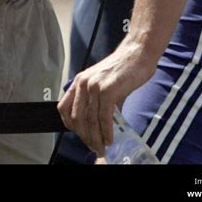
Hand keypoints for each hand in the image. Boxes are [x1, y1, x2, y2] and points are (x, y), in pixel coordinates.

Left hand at [57, 41, 154, 156]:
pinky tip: (110, 139)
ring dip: (96, 138)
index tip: (80, 135)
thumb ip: (97, 101)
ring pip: (90, 120)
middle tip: (94, 147)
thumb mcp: (103, 82)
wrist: (137, 54)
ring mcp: (95, 86)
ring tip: (102, 148)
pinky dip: (106, 132)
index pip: (64, 107)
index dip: (69, 125)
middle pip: (77, 118)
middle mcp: (84, 83)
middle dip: (85, 136)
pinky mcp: (108, 90)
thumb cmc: (123, 68)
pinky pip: (104, 117)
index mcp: (80, 81)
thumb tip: (99, 125)